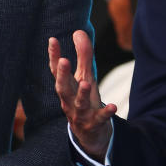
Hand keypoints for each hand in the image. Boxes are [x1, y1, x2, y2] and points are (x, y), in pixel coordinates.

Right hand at [50, 30, 115, 160]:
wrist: (89, 134)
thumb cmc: (83, 100)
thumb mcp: (84, 77)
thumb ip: (83, 55)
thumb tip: (79, 31)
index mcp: (66, 87)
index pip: (56, 71)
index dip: (54, 56)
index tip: (52, 40)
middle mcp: (69, 100)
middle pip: (63, 88)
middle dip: (62, 75)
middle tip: (64, 60)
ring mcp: (80, 113)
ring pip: (79, 103)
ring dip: (81, 94)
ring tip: (86, 83)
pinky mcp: (94, 124)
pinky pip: (99, 118)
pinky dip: (105, 113)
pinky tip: (113, 106)